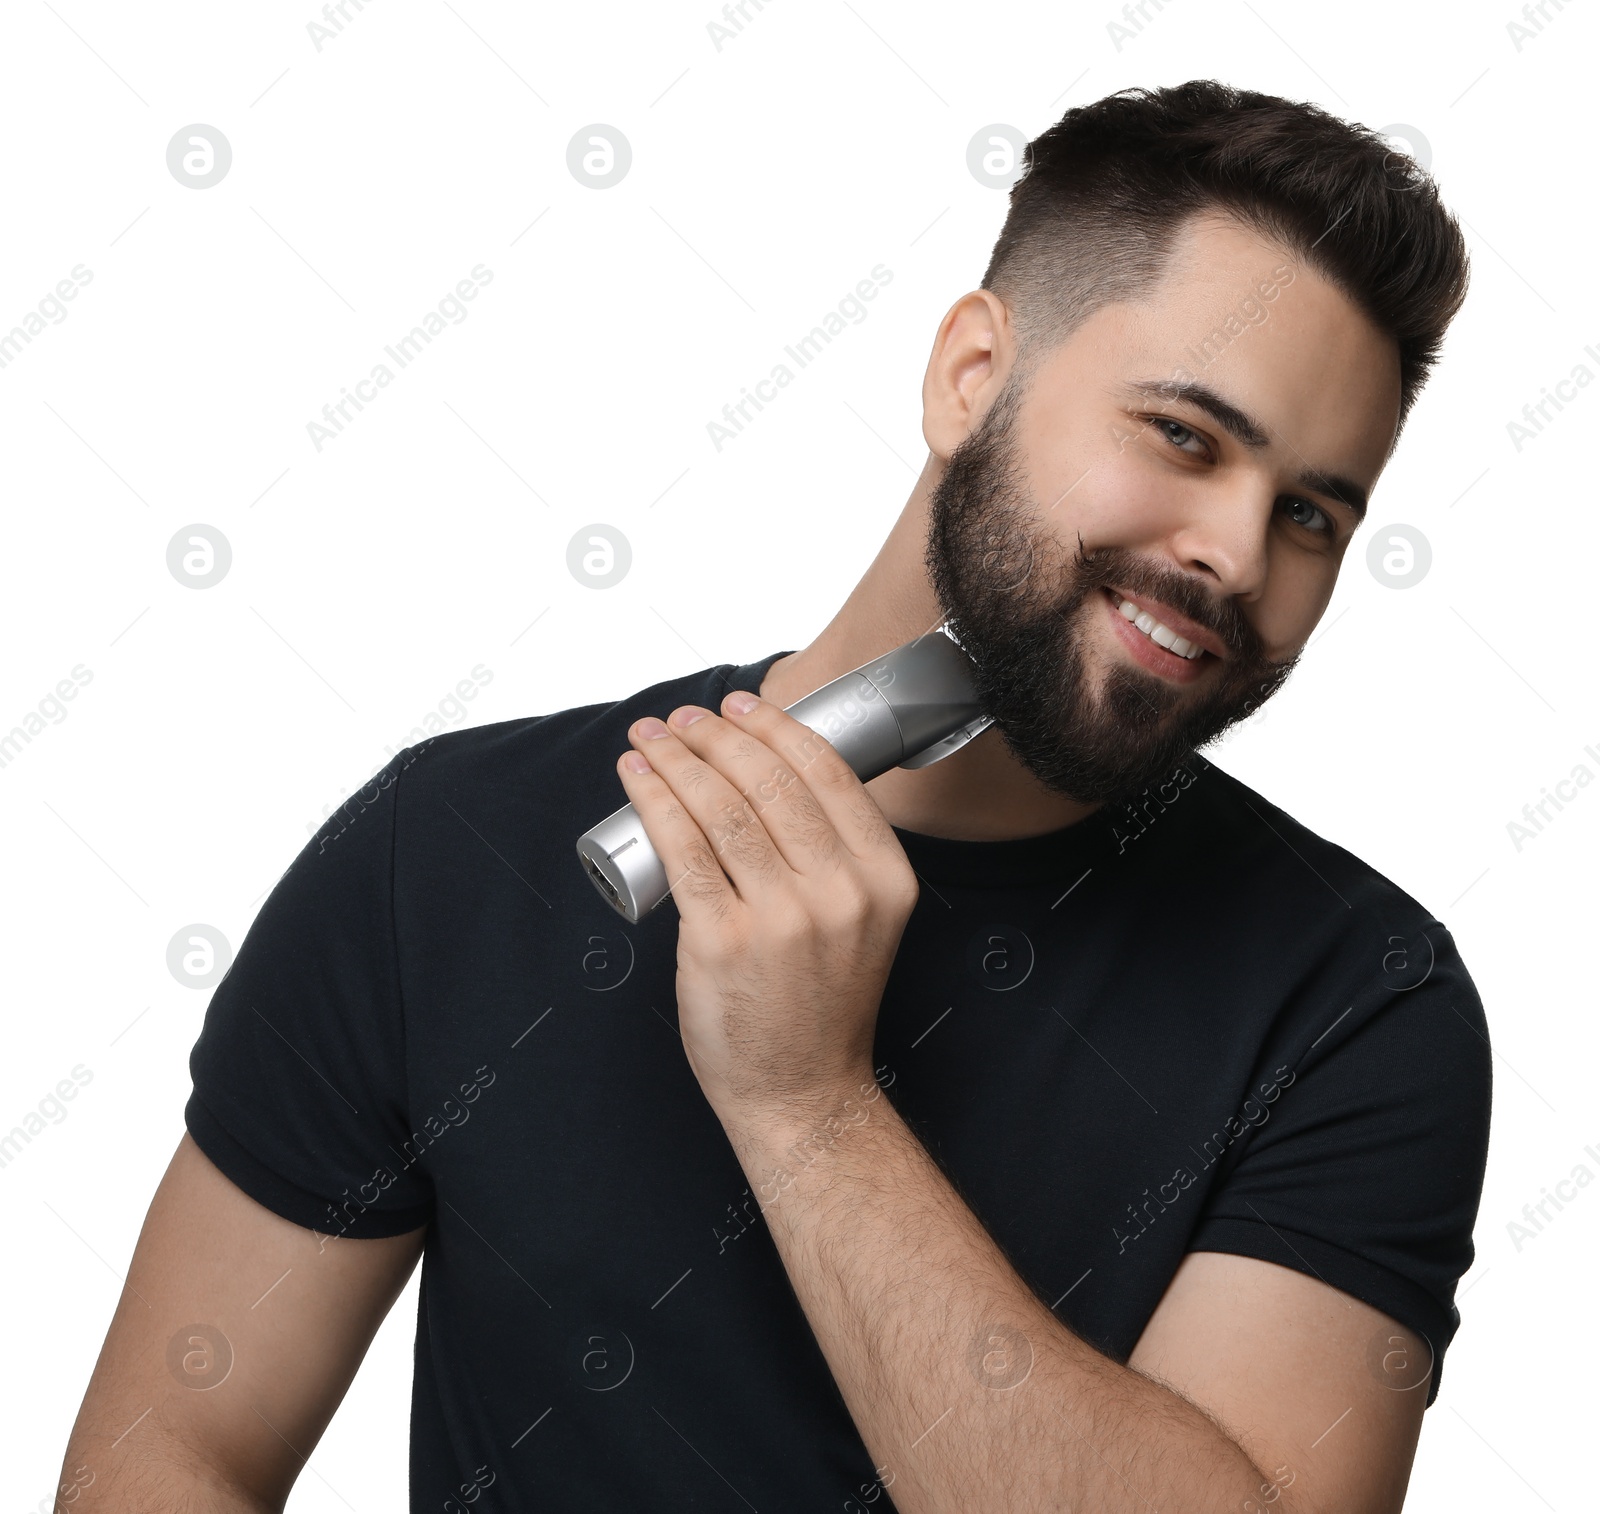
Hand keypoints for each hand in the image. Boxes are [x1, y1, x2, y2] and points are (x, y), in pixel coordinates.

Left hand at [616, 688, 919, 1134]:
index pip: (828, 774)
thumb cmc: (823, 1005)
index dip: (777, 728)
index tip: (743, 706)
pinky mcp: (722, 941)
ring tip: (652, 739)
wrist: (803, 1091)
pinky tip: (638, 778)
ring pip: (721, 808)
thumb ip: (835, 855)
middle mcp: (840, 892)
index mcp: (884, 878)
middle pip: (770, 781)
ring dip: (678, 759)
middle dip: (717, 734)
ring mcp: (781, 918)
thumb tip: (765, 774)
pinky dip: (654, 801)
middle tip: (685, 719)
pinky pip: (682, 849)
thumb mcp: (861, 920)